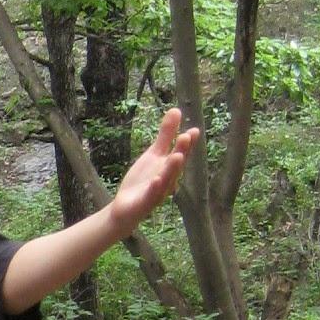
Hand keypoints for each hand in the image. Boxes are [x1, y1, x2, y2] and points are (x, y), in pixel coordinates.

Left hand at [107, 108, 201, 232]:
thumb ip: (165, 135)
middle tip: (186, 136)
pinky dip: (155, 188)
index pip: (180, 153)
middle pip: (175, 166)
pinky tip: (156, 180)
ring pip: (166, 180)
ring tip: (176, 156)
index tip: (194, 130)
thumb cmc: (143, 181)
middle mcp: (167, 180)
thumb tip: (176, 110)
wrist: (125, 209)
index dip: (187, 143)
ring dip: (172, 169)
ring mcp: (157, 193)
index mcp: (169, 168)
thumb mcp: (153, 155)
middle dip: (181, 152)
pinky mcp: (144, 204)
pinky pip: (151, 195)